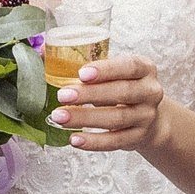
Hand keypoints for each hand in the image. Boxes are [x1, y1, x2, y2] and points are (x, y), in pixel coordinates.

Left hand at [48, 55, 163, 151]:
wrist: (147, 115)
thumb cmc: (120, 86)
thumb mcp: (110, 71)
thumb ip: (82, 61)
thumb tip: (43, 51)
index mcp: (145, 68)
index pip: (130, 66)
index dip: (107, 70)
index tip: (81, 73)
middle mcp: (151, 91)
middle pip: (122, 93)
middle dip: (90, 95)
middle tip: (62, 96)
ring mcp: (146, 116)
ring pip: (117, 119)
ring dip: (86, 119)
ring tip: (59, 117)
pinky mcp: (138, 137)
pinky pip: (115, 142)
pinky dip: (94, 142)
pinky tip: (75, 139)